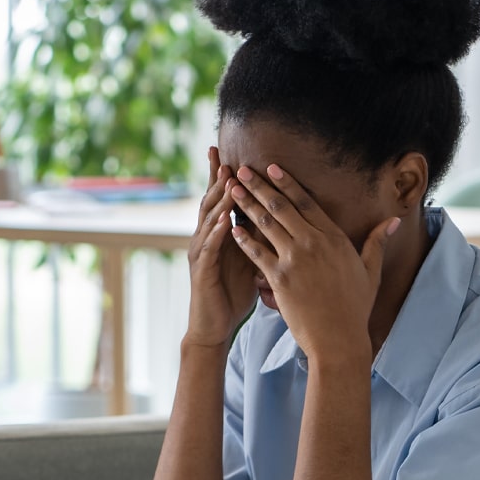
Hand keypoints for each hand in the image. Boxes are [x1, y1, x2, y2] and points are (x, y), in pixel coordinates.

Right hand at [183, 147, 258, 347]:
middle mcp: (206, 238)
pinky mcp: (202, 272)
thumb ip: (257, 237)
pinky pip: (209, 248)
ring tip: (228, 180)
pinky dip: (217, 232)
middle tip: (224, 155)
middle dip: (217, 178)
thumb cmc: (233, 293)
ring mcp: (201, 254)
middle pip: (211, 201)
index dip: (224, 176)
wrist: (215, 326)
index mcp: (220, 234)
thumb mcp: (250, 259)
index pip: (222, 199)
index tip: (231, 153)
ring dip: (218, 200)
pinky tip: (225, 220)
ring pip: (208, 220)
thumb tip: (277, 218)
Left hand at [229, 164, 398, 359]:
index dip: (287, 182)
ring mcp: (295, 260)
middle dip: (260, 186)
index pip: (306, 202)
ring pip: (266, 224)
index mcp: (334, 238)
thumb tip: (394, 221)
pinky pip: (257, 253)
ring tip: (232, 189)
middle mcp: (313, 243)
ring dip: (247, 204)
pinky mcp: (279, 278)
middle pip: (281, 207)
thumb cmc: (355, 308)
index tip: (272, 167)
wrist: (339, 339)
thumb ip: (377, 242)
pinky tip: (232, 227)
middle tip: (243, 169)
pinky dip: (244, 239)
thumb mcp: (371, 272)